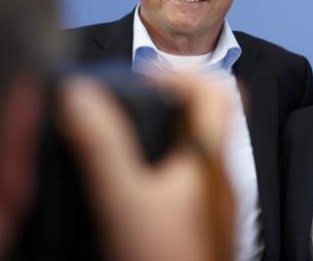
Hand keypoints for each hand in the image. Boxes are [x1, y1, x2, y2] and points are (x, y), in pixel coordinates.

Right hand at [58, 75, 233, 260]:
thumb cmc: (165, 258)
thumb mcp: (124, 198)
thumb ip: (103, 145)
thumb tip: (83, 96)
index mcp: (212, 158)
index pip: (219, 91)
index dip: (183, 74)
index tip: (145, 79)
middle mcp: (224, 175)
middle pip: (215, 114)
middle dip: (178, 98)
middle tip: (139, 102)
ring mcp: (221, 199)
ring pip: (206, 146)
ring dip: (174, 131)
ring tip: (132, 137)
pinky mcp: (211, 221)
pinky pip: (198, 175)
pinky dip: (174, 162)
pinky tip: (142, 181)